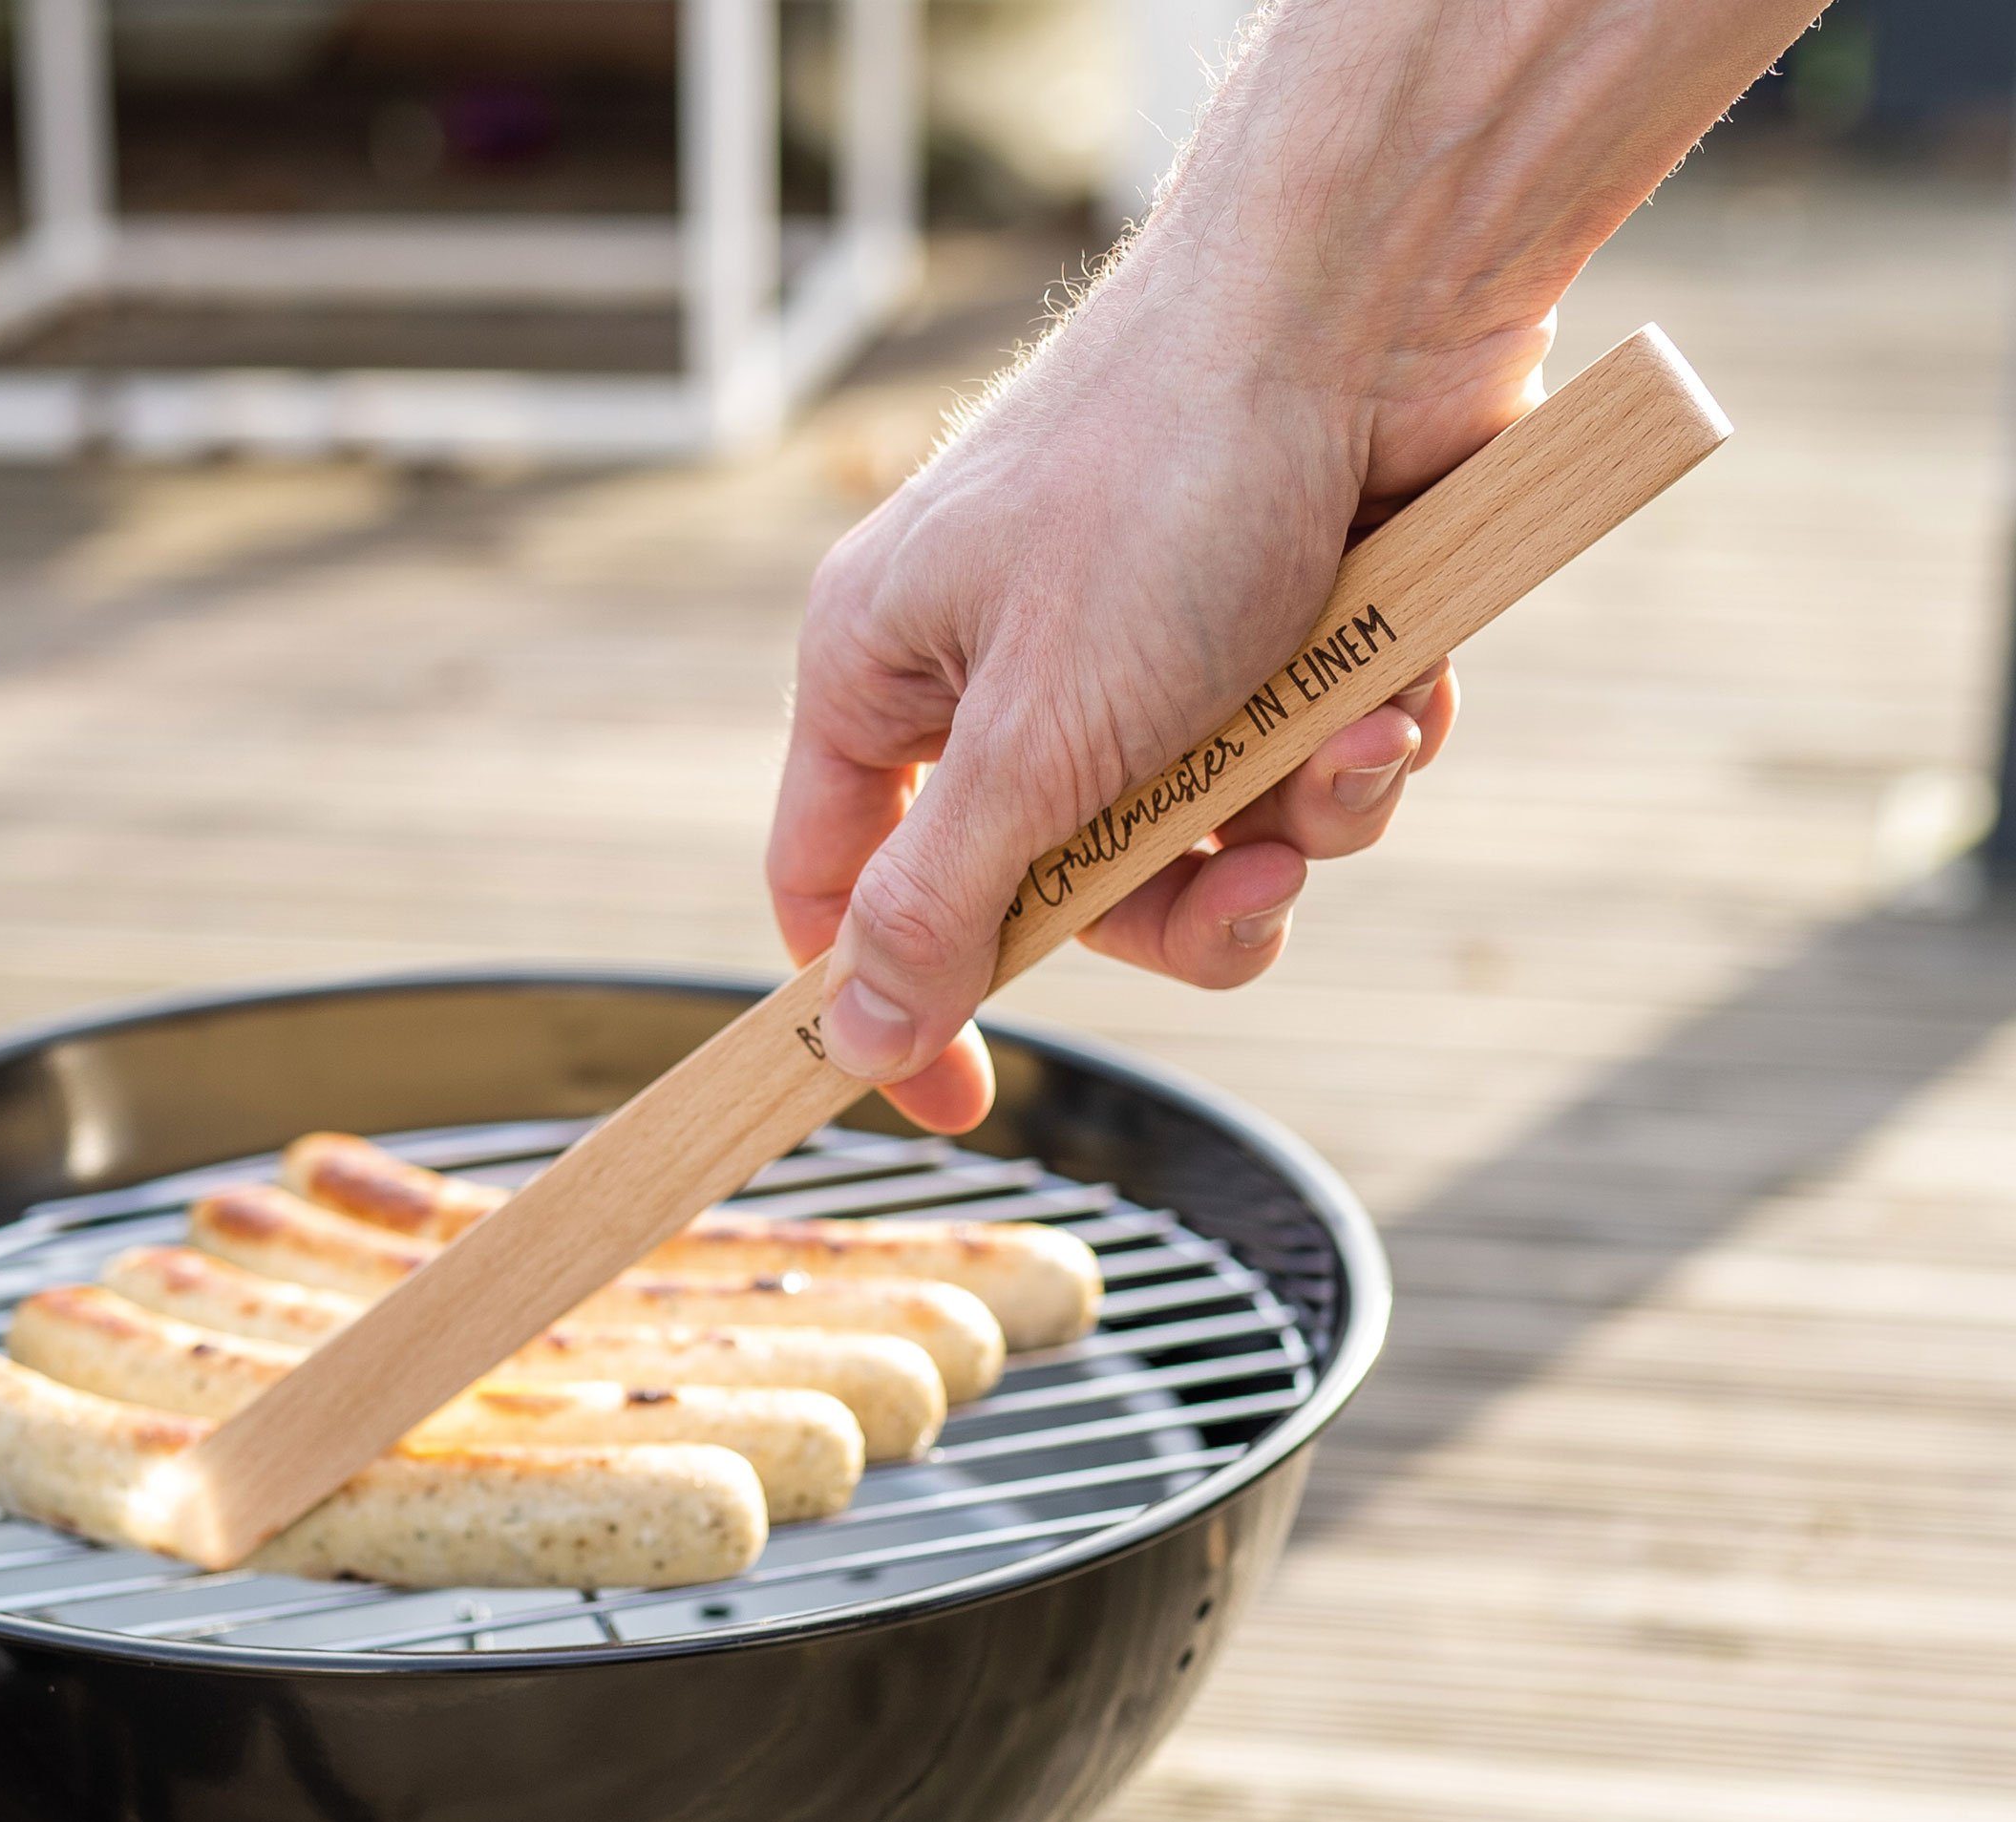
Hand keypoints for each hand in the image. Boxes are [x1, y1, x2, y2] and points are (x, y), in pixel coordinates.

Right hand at [768, 249, 1534, 1130]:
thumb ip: (942, 904)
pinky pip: (1295, 775)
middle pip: (1059, 899)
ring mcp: (1137, 656)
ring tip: (1357, 736)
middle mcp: (999, 673)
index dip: (892, 1004)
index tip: (966, 1103)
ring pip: (1201, 846)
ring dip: (1298, 820)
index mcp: (887, 676)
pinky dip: (1358, 747)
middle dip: (1183, 903)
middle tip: (1253, 878)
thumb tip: (857, 1037)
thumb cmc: (1166, 490)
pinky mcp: (1264, 641)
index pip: (839, 888)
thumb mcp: (1034, 736)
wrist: (1372, 301)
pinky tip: (1400, 678)